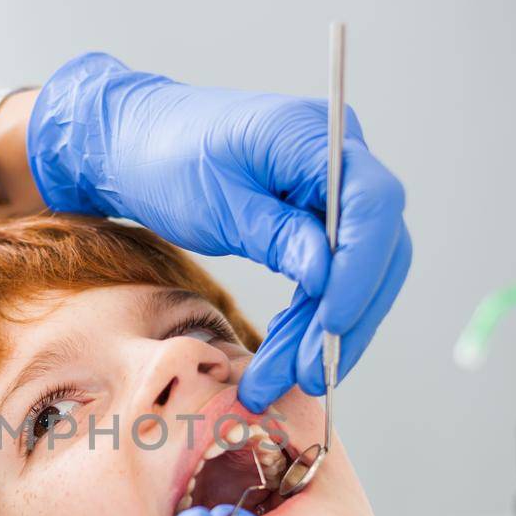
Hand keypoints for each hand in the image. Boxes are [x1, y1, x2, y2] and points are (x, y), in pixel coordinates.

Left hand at [26, 51, 411, 412]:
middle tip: (308, 373)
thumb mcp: (215, 203)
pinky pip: (331, 277)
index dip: (361, 269)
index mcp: (312, 135)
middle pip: (378, 248)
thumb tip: (328, 275)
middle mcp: (338, 158)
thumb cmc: (165, 160)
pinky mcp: (317, 220)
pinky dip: (310, 320)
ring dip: (324, 334)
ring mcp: (331, 191)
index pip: (371, 205)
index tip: (332, 322)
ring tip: (280, 380)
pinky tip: (284, 356)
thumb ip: (277, 235)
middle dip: (345, 318)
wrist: (137, 147)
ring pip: (357, 274)